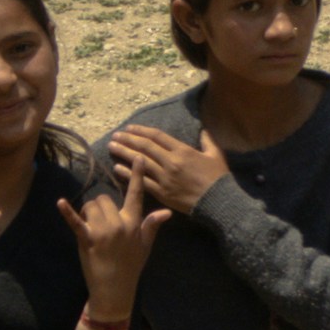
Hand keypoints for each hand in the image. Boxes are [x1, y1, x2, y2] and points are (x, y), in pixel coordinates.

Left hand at [69, 170, 161, 329]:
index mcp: (134, 223)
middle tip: (100, 222)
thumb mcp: (145, 245)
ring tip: (91, 228)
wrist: (115, 289)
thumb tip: (167, 212)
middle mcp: (119, 223)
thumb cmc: (131, 267)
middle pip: (104, 199)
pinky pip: (76, 222)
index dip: (137, 176)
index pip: (136, 195)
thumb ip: (152, 225)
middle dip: (100, 207)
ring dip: (88, 213)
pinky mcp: (87, 239)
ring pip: (91, 206)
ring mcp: (103, 231)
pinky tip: (60, 203)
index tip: (139, 159)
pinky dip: (67, 212)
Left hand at [101, 119, 224, 217]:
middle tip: (115, 135)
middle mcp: (171, 162)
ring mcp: (165, 178)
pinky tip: (117, 168)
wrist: (218, 202)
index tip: (129, 128)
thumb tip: (202, 129)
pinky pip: (141, 182)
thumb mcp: (216, 154)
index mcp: (183, 151)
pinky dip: (128, 174)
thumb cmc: (218, 178)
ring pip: (140, 162)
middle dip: (128, 139)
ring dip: (124, 153)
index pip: (157, 136)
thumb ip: (207, 140)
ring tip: (111, 147)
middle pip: (145, 147)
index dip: (141, 130)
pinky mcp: (162, 193)